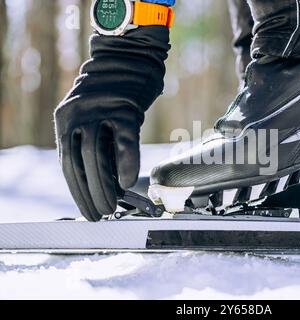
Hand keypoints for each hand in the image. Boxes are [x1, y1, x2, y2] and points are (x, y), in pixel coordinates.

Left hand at [55, 27, 169, 220]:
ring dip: (104, 187)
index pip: (67, 164)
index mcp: (65, 120)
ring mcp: (99, 111)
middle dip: (88, 194)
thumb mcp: (95, 117)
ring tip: (111, 206)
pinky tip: (127, 183)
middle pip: (79, 164)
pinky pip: (123, 143)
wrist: (130, 59)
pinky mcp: (124, 109)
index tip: (86, 210)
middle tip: (99, 214)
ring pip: (96, 157)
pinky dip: (126, 165)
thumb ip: (94, 144)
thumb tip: (107, 181)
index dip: (77, 191)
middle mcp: (76, 115)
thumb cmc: (114, 93)